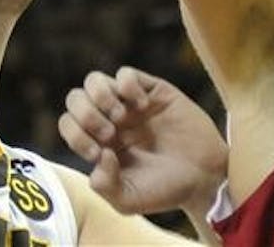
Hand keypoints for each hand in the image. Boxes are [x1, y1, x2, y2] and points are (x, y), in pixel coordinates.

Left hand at [58, 67, 227, 215]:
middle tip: (110, 133)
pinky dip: (128, 86)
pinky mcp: (154, 91)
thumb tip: (99, 155)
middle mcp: (111, 120)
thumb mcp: (127, 200)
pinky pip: (127, 74)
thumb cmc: (165, 190)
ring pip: (94, 80)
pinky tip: (143, 106)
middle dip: (86, 115)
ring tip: (121, 116)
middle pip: (76, 98)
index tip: (101, 153)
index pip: (69, 124)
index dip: (76, 135)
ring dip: (101, 97)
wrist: (204, 177)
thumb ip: (104, 185)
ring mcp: (131, 104)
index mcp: (99, 143)